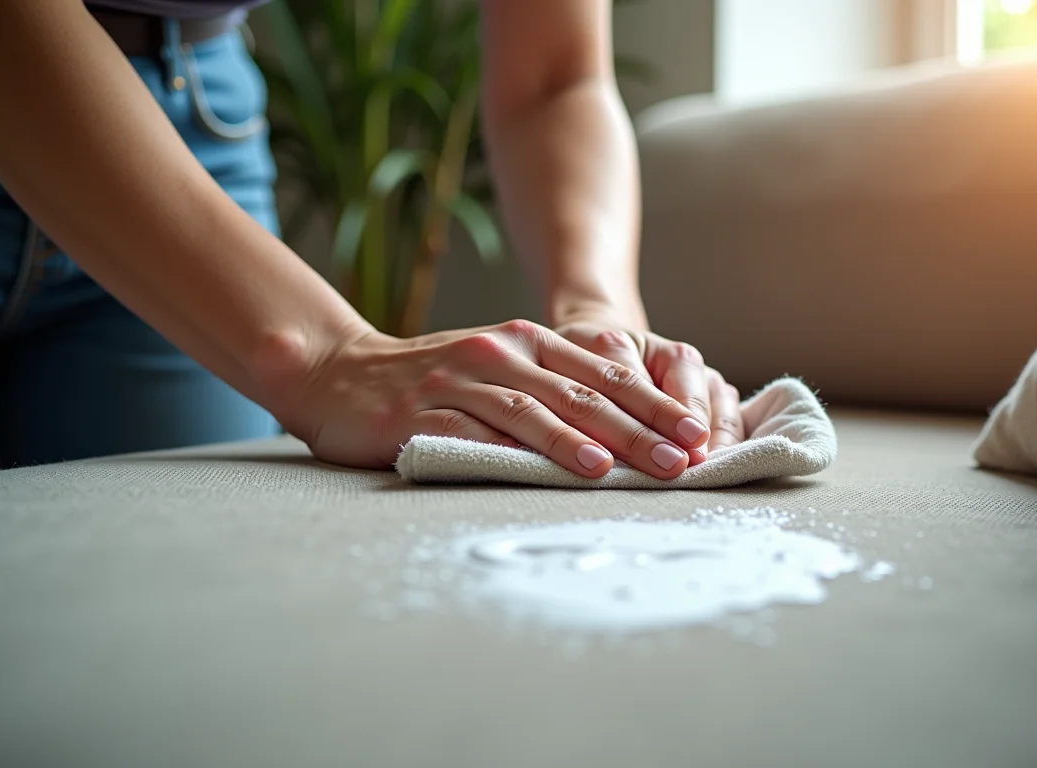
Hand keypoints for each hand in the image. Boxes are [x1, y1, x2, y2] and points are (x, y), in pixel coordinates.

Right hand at [273, 320, 712, 477]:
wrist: (338, 374)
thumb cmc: (431, 381)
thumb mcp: (498, 369)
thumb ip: (552, 388)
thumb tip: (626, 431)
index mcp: (526, 341)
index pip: (604, 372)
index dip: (655, 402)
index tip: (698, 433)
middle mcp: (500, 354)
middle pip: (583, 392)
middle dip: (642, 426)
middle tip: (686, 457)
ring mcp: (461, 381)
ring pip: (538, 409)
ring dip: (591, 439)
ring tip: (633, 468)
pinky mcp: (425, 414)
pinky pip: (481, 434)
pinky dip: (522, 453)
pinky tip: (552, 470)